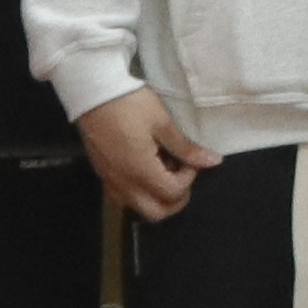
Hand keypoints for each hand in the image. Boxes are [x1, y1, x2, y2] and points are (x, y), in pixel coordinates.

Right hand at [79, 88, 219, 224]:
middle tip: (183, 173)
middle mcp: (123, 184)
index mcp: (139, 172)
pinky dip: (141, 192)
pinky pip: (124, 197)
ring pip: (138, 207)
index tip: (191, 158)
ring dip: (157, 196)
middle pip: (155, 213)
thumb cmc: (132, 105)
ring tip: (165, 168)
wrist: (94, 94)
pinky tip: (147, 168)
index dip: (189, 178)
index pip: (172, 194)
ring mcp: (110, 181)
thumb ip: (186, 148)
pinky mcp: (103, 175)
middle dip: (176, 199)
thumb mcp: (163, 123)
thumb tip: (213, 161)